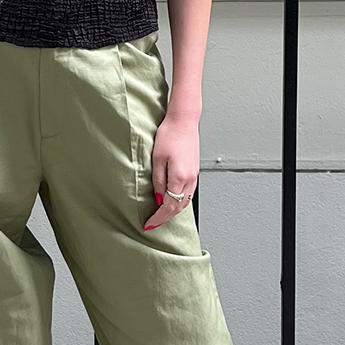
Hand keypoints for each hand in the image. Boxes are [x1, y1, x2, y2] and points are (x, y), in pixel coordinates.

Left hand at [143, 111, 198, 230]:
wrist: (183, 120)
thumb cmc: (169, 135)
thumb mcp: (157, 159)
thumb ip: (158, 181)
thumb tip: (157, 198)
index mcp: (180, 178)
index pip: (168, 206)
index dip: (158, 218)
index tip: (149, 224)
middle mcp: (190, 179)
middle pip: (178, 207)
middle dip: (165, 218)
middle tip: (153, 224)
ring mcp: (194, 176)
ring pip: (185, 201)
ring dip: (173, 211)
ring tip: (161, 216)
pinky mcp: (195, 171)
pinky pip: (188, 193)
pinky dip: (179, 202)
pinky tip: (172, 201)